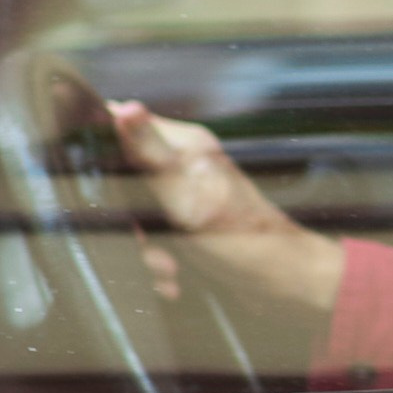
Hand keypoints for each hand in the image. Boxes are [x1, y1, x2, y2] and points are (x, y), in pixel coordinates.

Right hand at [107, 101, 345, 313]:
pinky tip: (173, 282)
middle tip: (149, 244)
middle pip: (125, 184)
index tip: (111, 199)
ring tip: (167, 270)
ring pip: (138, 219)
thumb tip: (124, 109)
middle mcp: (185, 165)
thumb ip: (151, 153)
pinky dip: (160, 266)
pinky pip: (156, 242)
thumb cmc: (243, 238)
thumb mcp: (187, 195)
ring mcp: (187, 197)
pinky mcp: (190, 228)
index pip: (123, 133)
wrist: (284, 284)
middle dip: (130, 223)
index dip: (107, 167)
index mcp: (185, 145)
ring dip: (146, 253)